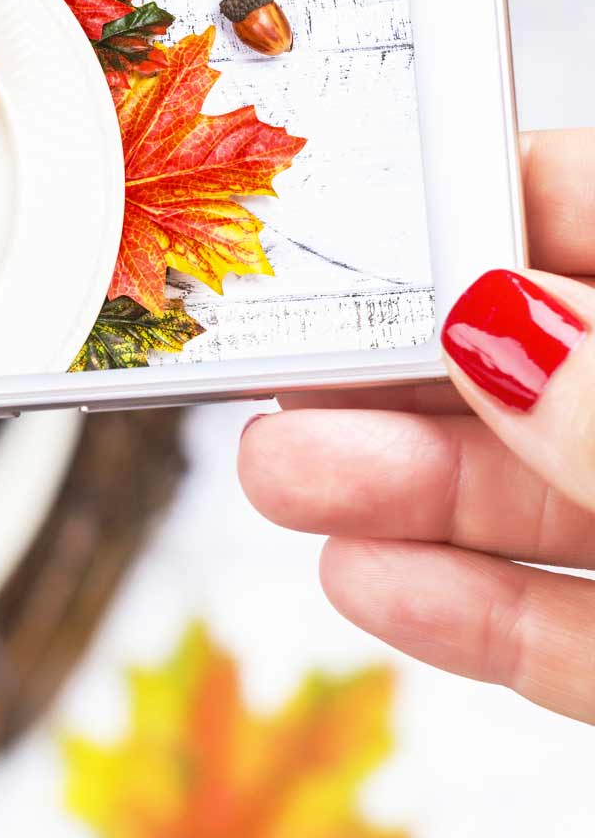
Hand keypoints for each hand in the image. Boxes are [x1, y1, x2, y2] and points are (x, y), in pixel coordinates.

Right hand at [242, 128, 594, 722]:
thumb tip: (492, 322)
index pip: (591, 216)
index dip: (474, 206)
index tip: (348, 209)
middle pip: (540, 366)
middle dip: (396, 368)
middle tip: (275, 362)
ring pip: (537, 500)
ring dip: (396, 492)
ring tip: (284, 477)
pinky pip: (565, 631)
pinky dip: (464, 612)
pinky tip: (369, 578)